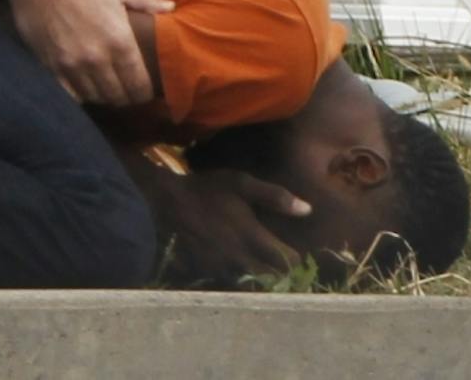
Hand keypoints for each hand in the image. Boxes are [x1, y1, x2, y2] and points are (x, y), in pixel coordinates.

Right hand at [0, 0, 166, 107]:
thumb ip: (146, 1)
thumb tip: (170, 9)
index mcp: (119, 41)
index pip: (139, 84)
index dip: (145, 92)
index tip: (146, 90)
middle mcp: (97, 59)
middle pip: (118, 96)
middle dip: (126, 96)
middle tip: (127, 90)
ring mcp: (72, 66)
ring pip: (96, 98)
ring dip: (104, 96)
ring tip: (107, 88)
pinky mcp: (51, 67)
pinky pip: (71, 95)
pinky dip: (80, 95)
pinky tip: (84, 86)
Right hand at [146, 165, 311, 285]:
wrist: (163, 206)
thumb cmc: (204, 191)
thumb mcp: (239, 183)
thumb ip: (274, 196)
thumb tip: (308, 209)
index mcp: (254, 237)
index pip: (289, 261)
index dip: (295, 259)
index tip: (293, 251)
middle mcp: (243, 260)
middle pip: (274, 279)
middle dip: (281, 273)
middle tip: (279, 264)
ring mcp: (225, 272)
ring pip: (255, 286)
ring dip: (261, 280)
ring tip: (260, 268)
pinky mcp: (209, 279)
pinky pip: (233, 287)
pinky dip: (239, 283)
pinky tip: (237, 271)